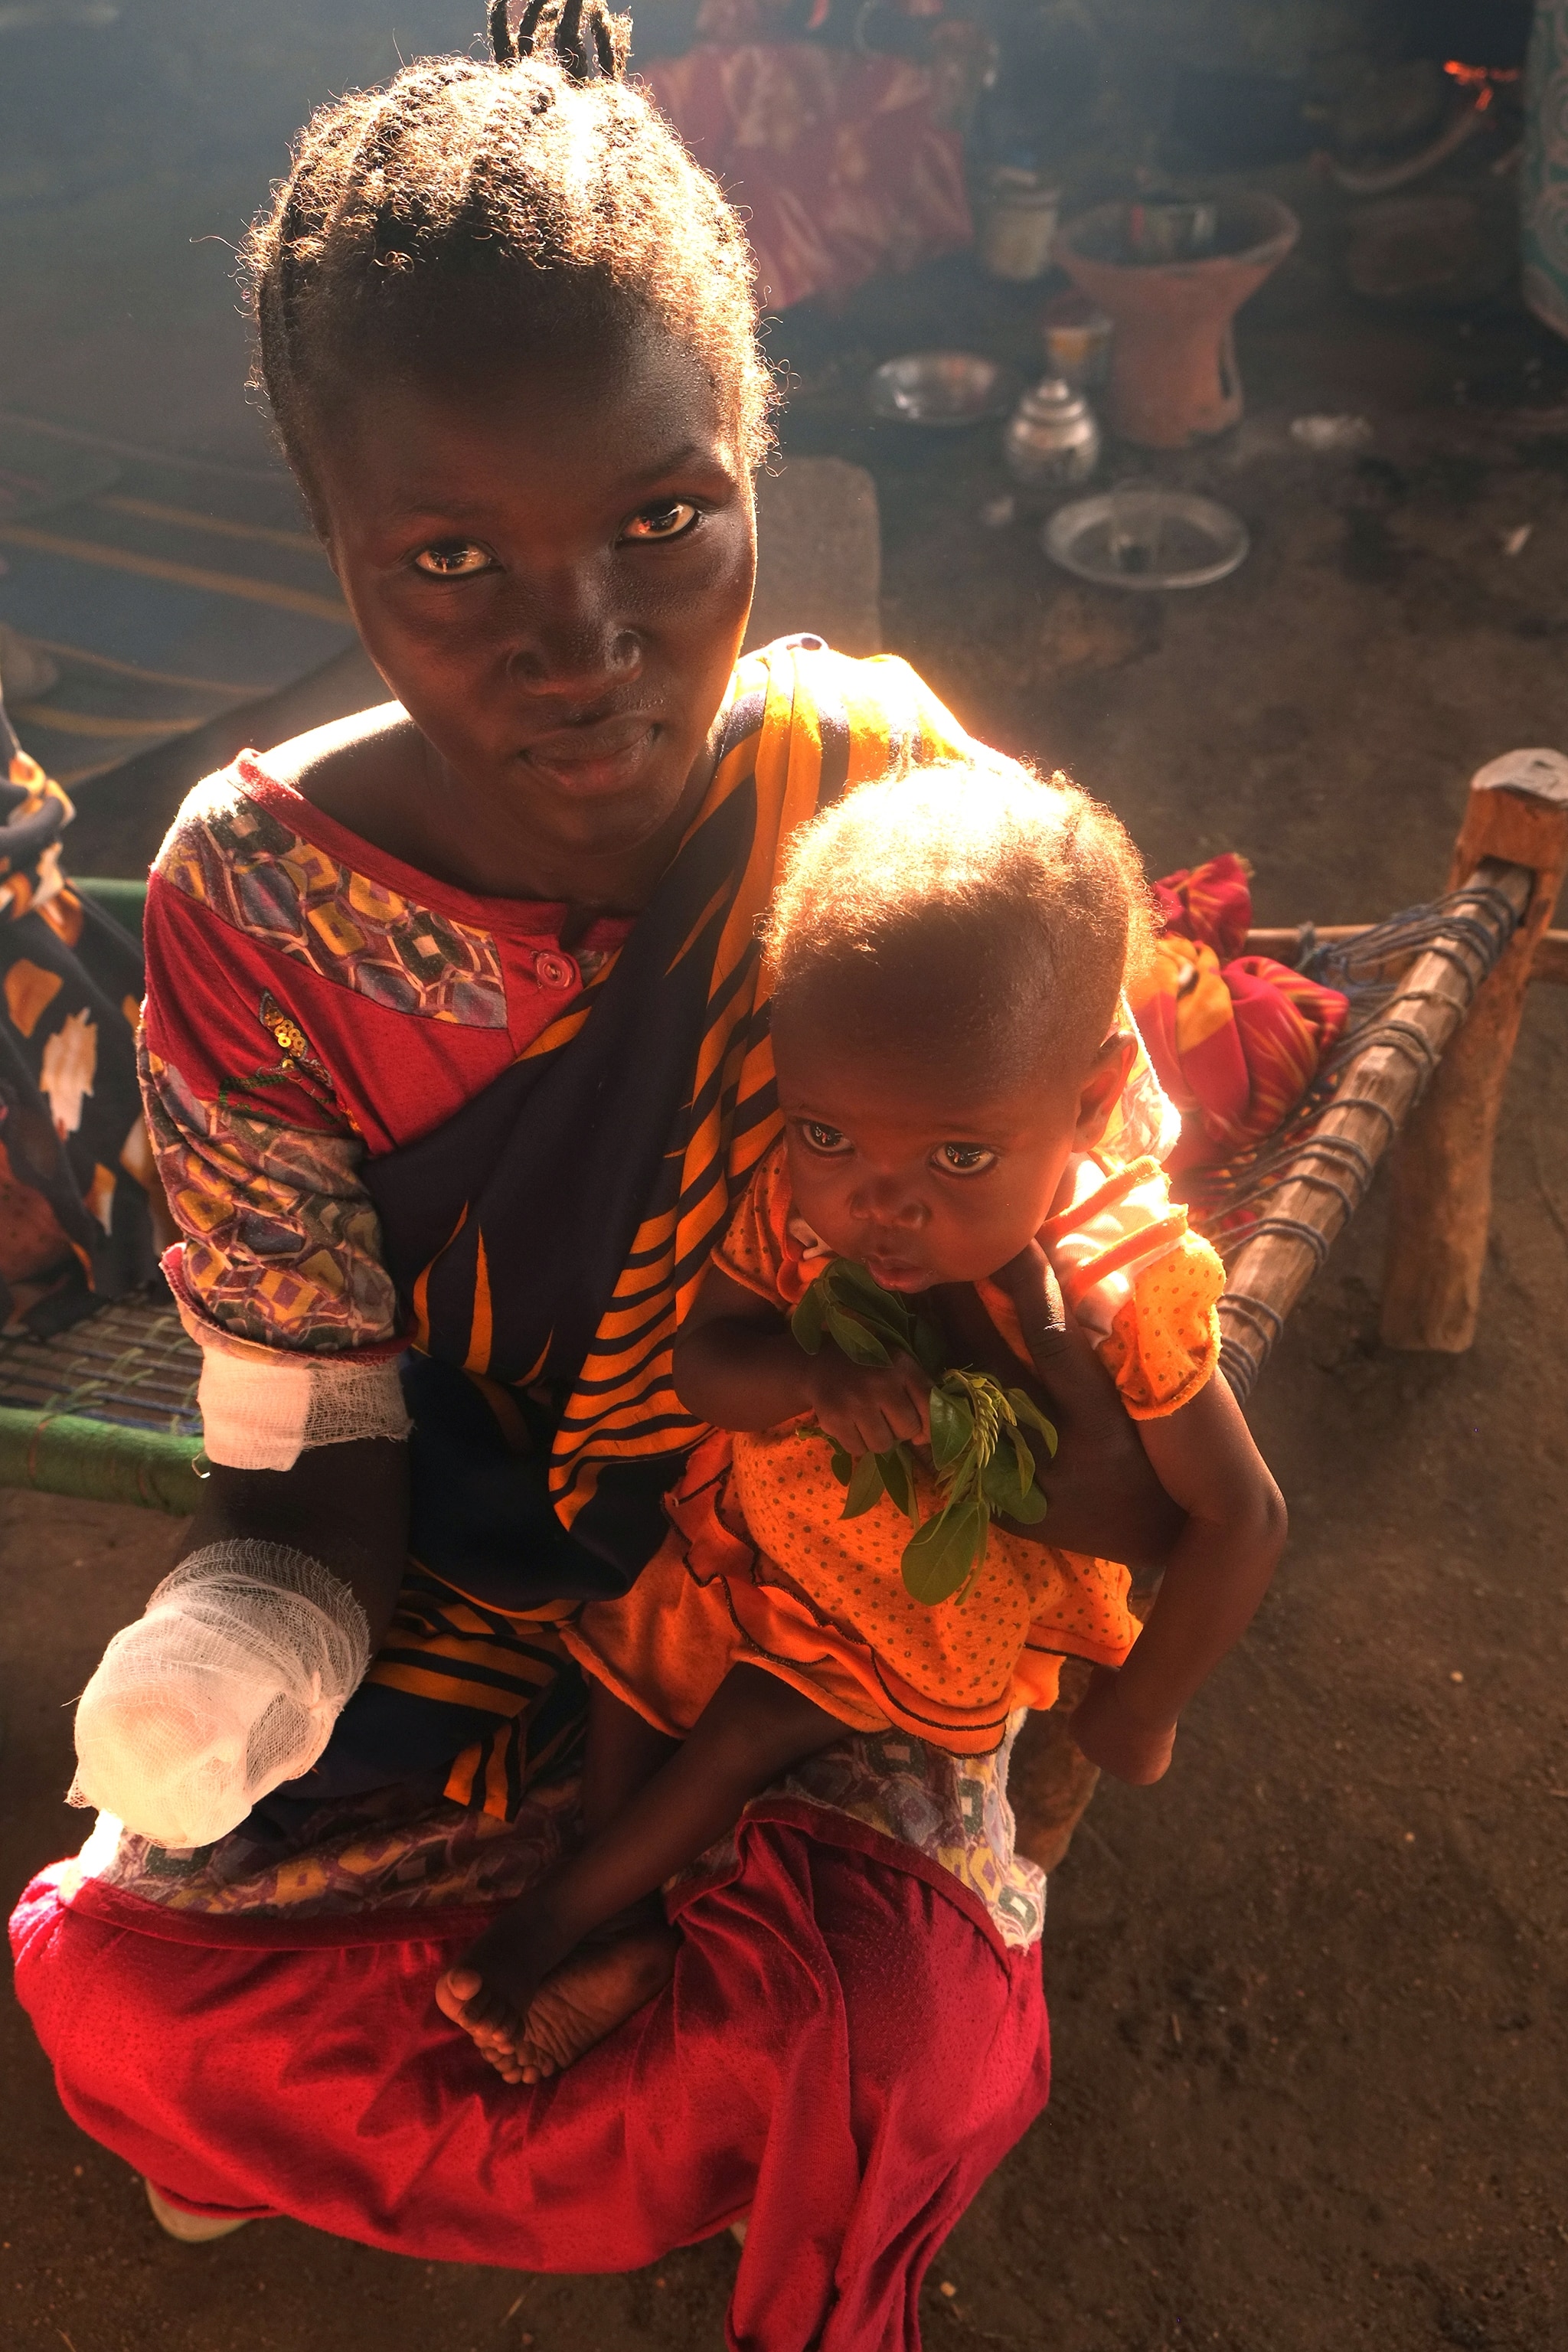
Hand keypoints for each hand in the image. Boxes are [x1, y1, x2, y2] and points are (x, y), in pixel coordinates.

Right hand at [802, 1347, 930, 1457]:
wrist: (818, 1362)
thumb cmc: (867, 1368)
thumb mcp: (897, 1367)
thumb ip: (920, 1395)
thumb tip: (923, 1439)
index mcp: (902, 1367)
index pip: (930, 1407)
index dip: (927, 1424)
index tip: (917, 1429)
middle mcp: (881, 1384)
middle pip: (907, 1430)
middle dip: (898, 1430)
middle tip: (884, 1418)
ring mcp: (856, 1402)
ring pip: (882, 1445)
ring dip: (876, 1439)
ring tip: (866, 1421)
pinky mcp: (835, 1418)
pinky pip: (857, 1449)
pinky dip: (856, 1443)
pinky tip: (850, 1424)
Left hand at [926, 1277, 1182, 1567]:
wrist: (1163, 1536)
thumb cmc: (1160, 1451)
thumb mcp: (1148, 1400)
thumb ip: (1112, 1347)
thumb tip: (1080, 1269)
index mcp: (1100, 1417)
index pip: (1054, 1335)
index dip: (1028, 1282)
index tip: (1009, 1237)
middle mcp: (1055, 1449)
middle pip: (988, 1361)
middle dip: (958, 1304)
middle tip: (936, 1256)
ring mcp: (1021, 1483)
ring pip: (959, 1402)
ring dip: (933, 1349)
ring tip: (915, 1301)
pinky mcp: (1000, 1506)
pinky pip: (954, 1449)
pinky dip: (935, 1408)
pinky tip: (914, 1368)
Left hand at [1068, 1664, 1176, 1785]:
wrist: (1141, 1704)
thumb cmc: (1122, 1684)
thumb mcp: (1103, 1675)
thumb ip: (1099, 1683)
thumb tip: (1102, 1680)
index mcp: (1076, 1728)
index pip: (1092, 1721)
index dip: (1110, 1710)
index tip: (1125, 1701)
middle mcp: (1090, 1753)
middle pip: (1110, 1742)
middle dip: (1122, 1731)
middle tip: (1140, 1715)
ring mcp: (1113, 1768)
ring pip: (1130, 1756)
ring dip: (1139, 1744)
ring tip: (1151, 1724)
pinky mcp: (1138, 1777)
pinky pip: (1149, 1765)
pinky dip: (1157, 1754)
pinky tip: (1159, 1740)